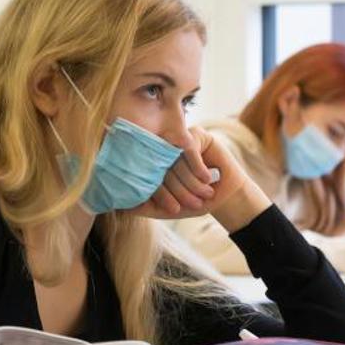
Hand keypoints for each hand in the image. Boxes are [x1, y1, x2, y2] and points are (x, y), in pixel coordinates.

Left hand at [132, 127, 268, 231]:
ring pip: (176, 158)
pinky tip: (208, 178)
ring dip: (191, 180)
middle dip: (180, 190)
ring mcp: (177, 142)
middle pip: (161, 167)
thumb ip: (144, 207)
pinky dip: (198, 167)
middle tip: (195, 204)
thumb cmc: (193, 202)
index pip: (148, 177)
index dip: (161, 195)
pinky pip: (191, 148)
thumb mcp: (166, 209)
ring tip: (205, 194)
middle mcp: (161, 151)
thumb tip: (120, 206)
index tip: (175, 209)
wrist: (223, 197)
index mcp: (150, 166)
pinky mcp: (196, 135)